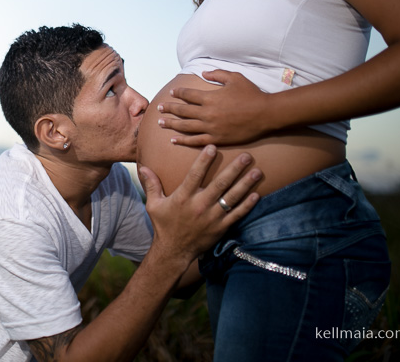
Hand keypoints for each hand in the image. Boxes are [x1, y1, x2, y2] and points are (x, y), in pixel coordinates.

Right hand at [140, 145, 260, 261]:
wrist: (174, 251)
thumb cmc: (164, 225)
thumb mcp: (153, 205)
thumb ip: (151, 185)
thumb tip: (143, 167)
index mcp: (183, 198)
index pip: (195, 175)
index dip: (204, 161)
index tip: (213, 147)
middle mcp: (199, 206)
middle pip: (220, 184)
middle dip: (234, 169)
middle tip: (247, 156)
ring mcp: (212, 217)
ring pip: (232, 198)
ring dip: (246, 184)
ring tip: (257, 172)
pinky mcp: (221, 227)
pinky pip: (237, 215)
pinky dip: (247, 205)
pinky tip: (256, 195)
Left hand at [157, 70, 269, 145]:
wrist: (265, 114)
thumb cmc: (251, 94)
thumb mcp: (234, 78)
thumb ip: (217, 74)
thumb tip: (203, 73)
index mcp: (210, 97)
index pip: (187, 95)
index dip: (178, 93)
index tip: (172, 92)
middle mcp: (207, 113)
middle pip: (182, 111)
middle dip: (169, 109)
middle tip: (159, 108)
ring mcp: (211, 127)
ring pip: (185, 126)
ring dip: (171, 124)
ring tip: (160, 123)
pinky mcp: (217, 138)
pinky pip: (196, 141)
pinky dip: (183, 141)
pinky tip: (174, 140)